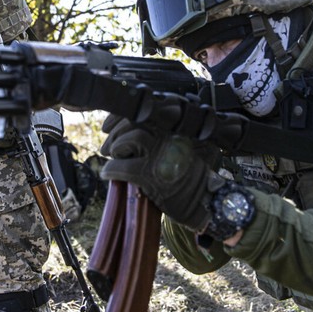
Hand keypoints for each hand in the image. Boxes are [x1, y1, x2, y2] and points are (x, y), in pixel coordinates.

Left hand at [98, 112, 222, 230]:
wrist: (205, 202)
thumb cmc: (192, 175)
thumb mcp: (185, 146)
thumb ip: (164, 135)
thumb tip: (130, 129)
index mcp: (179, 126)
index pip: (145, 109)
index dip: (121, 116)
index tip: (109, 125)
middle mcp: (172, 135)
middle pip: (134, 121)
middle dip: (115, 133)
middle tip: (107, 148)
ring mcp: (162, 154)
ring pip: (130, 138)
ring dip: (116, 148)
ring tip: (113, 157)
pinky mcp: (151, 175)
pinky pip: (121, 166)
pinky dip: (111, 169)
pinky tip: (108, 174)